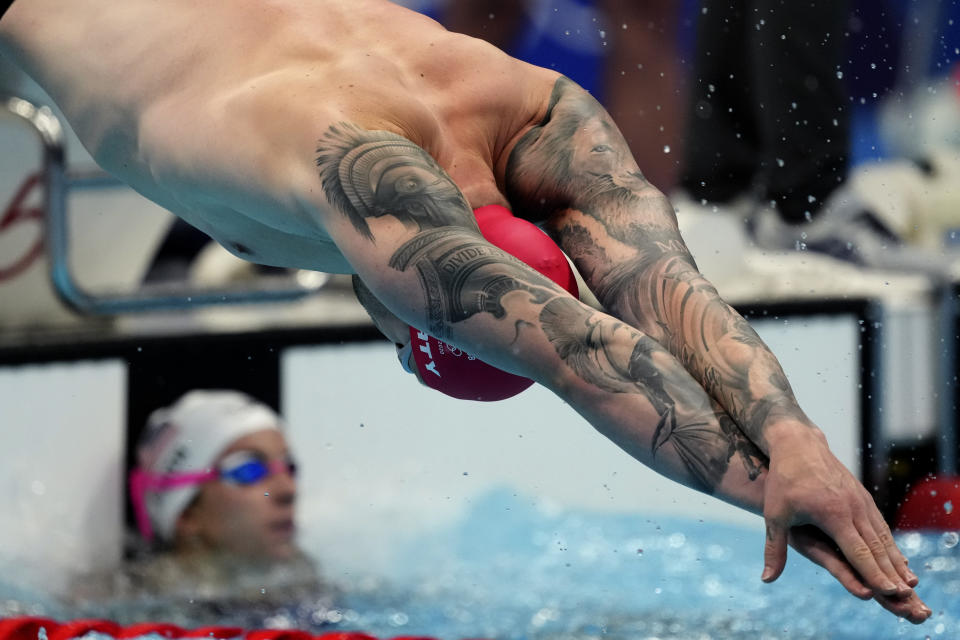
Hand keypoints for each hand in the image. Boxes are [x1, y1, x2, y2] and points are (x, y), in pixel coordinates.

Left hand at [760, 425, 930, 622]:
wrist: (798, 443)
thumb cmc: (783, 480)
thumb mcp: (774, 515)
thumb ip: (774, 549)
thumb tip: (766, 579)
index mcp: (833, 514)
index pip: (858, 552)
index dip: (874, 574)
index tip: (889, 593)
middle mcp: (853, 508)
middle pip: (876, 547)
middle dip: (892, 573)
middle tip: (906, 596)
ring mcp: (861, 500)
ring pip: (882, 535)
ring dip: (896, 559)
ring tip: (909, 581)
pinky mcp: (863, 495)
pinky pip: (880, 523)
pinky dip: (890, 542)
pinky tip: (896, 556)